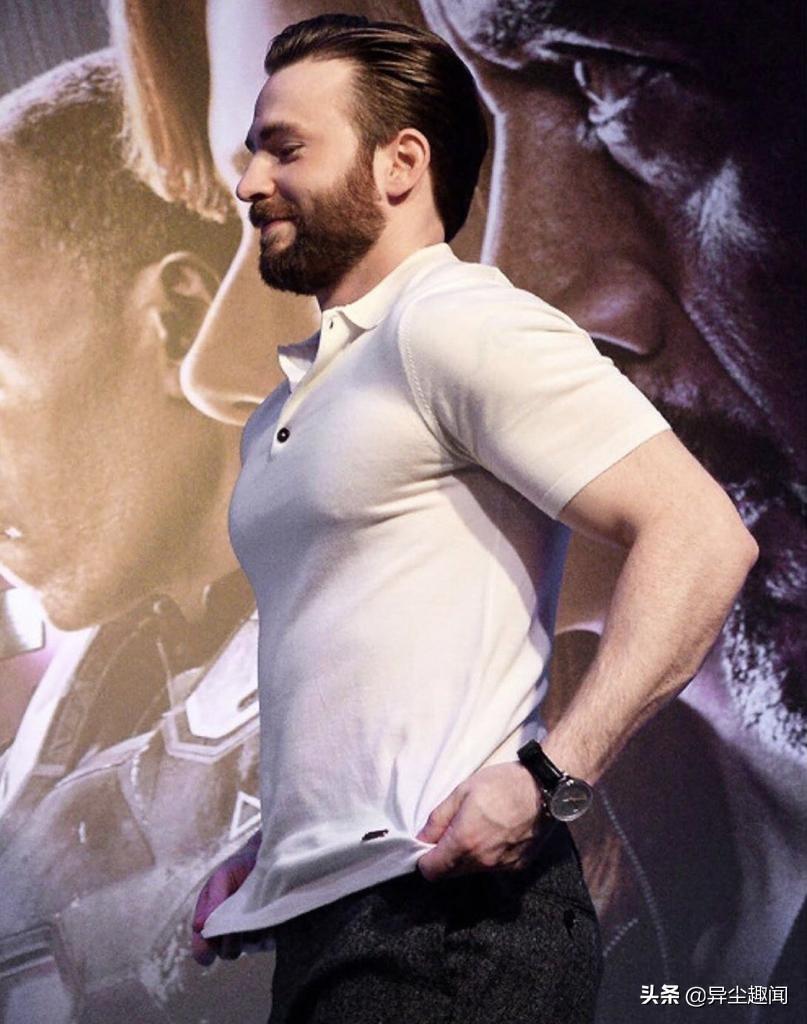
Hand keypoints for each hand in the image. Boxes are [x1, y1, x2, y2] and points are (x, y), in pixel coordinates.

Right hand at [191, 830, 261, 965]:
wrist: (267, 857)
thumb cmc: (239, 868)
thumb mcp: (221, 878)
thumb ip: (212, 900)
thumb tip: (198, 926)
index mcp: (212, 926)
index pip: (203, 951)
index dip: (203, 950)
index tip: (208, 944)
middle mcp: (231, 937)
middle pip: (227, 952)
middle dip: (231, 938)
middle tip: (237, 916)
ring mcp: (253, 938)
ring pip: (250, 946)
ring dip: (252, 929)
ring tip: (257, 903)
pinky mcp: (273, 936)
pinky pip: (270, 940)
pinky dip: (269, 926)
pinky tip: (269, 907)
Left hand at [415, 763, 544, 880]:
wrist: (543, 788)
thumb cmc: (501, 785)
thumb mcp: (462, 792)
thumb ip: (438, 819)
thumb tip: (422, 838)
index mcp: (464, 842)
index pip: (432, 871)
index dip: (425, 859)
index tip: (428, 845)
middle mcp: (482, 861)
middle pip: (451, 873)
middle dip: (445, 857)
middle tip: (452, 831)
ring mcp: (502, 867)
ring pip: (472, 871)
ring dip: (467, 857)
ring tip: (478, 828)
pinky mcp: (518, 866)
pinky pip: (493, 868)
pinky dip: (488, 857)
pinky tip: (496, 834)